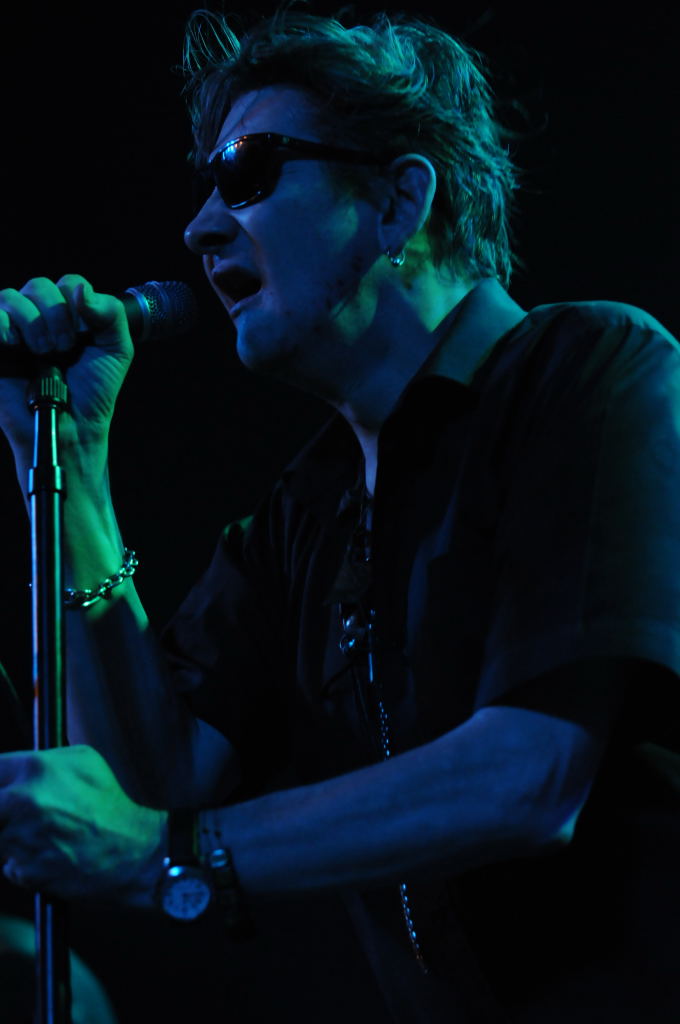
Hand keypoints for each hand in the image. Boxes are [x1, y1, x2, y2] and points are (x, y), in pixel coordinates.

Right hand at [0, 274, 133, 468]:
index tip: (85, 332)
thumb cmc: (93, 394)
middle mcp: (39, 319)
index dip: (77, 301)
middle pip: (39, 285)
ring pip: (12, 296)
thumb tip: (81, 291)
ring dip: (34, 324)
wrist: (71, 429)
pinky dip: (5, 326)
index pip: (69, 283)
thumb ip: (110, 313)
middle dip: (57, 315)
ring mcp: (14, 333)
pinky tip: (18, 347)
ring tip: (45, 353)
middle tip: (65, 347)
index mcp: (69, 317)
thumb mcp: (115, 351)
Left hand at [0, 745, 165, 905]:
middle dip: (2, 813)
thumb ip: (42, 760)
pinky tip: (49, 854)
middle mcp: (22, 801)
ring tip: (43, 834)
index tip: (3, 789)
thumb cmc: (108, 804)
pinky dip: (21, 863)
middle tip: (15, 816)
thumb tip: (12, 768)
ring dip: (9, 837)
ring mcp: (20, 838)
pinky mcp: (22, 870)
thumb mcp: (82, 760)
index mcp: (35, 769)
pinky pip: (7, 864)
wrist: (132, 850)